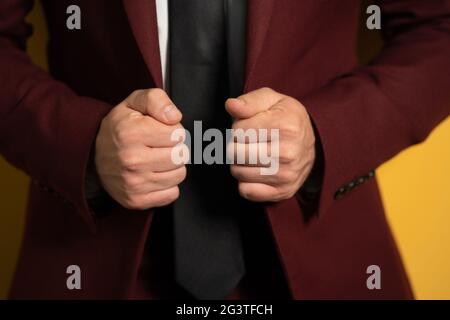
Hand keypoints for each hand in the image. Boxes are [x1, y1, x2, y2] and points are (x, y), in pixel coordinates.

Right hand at [95, 89, 186, 209]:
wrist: (91, 156)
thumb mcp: (134, 103)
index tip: (160, 131)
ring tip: (156, 159)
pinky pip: (172, 194)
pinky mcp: (137, 200)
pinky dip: (167, 185)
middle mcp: (132, 160)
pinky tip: (154, 175)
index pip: (178, 134)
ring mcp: (134, 183)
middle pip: (181, 155)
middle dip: (174, 148)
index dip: (173, 130)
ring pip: (180, 174)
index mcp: (131, 133)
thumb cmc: (119, 128)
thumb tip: (174, 116)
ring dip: (172, 167)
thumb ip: (157, 100)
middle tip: (158, 146)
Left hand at [226, 87, 315, 201]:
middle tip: (249, 142)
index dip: (238, 127)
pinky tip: (256, 171)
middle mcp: (288, 153)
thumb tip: (231, 105)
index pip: (238, 131)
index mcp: (286, 127)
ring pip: (237, 172)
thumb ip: (249, 101)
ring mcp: (286, 175)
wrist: (310, 143)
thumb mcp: (272, 101)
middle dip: (236, 145)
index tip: (249, 127)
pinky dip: (245, 182)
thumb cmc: (287, 119)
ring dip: (239, 163)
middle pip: (235, 153)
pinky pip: (246, 191)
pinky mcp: (283, 192)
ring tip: (253, 154)